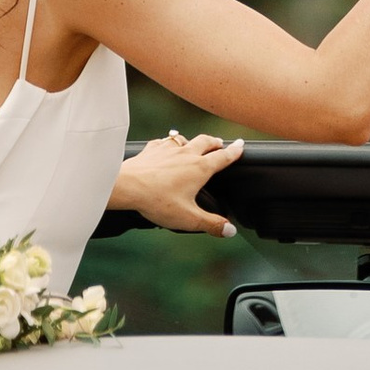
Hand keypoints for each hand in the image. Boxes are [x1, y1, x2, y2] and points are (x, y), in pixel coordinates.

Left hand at [109, 131, 244, 234]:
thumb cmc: (158, 201)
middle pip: (206, 142)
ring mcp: (168, 149)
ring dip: (193, 141)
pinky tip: (165, 147)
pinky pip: (164, 142)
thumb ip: (211, 224)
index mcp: (199, 168)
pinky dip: (169, 143)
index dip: (234, 151)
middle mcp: (186, 154)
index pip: (222, 157)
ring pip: (186, 139)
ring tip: (195, 144)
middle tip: (220, 143)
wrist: (127, 185)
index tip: (241, 145)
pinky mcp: (151, 149)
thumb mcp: (188, 218)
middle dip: (215, 142)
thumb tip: (230, 230)